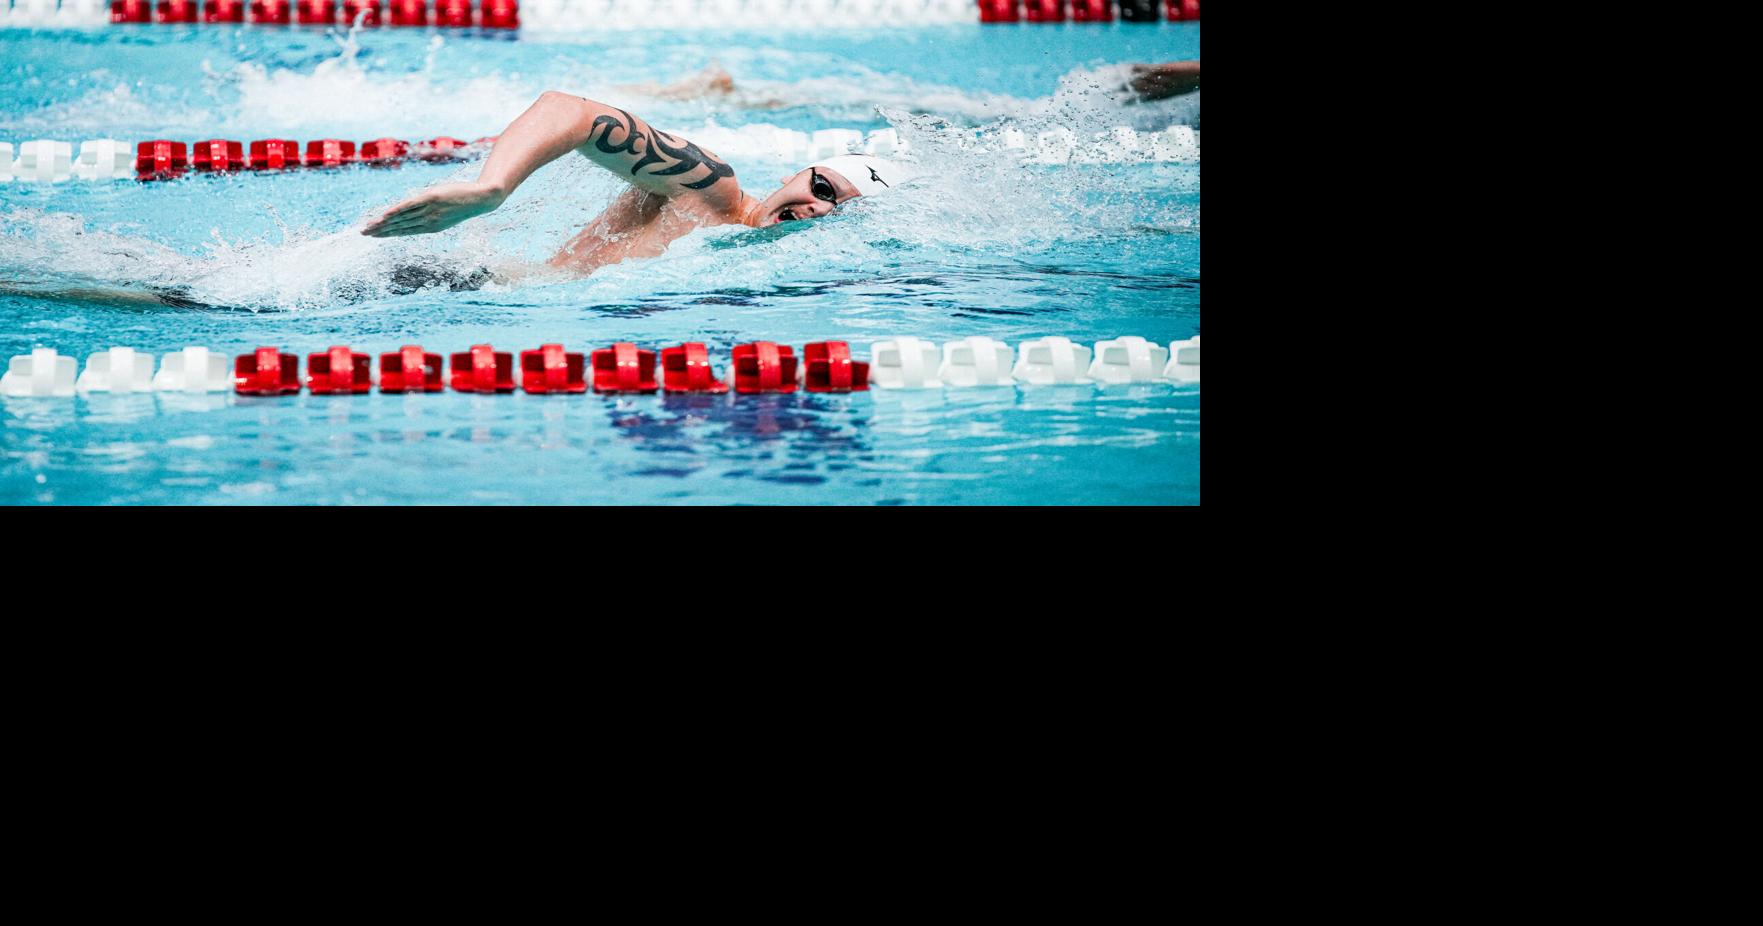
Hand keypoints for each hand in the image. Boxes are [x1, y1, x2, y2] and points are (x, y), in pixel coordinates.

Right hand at [361, 182, 507, 237]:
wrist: (480, 199)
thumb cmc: (463, 204)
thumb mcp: (445, 212)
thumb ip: (428, 214)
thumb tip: (413, 213)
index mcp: (431, 228)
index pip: (405, 231)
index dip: (388, 234)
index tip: (374, 236)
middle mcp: (428, 222)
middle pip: (400, 227)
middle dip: (381, 231)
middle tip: (364, 233)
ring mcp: (429, 211)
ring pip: (402, 218)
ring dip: (383, 223)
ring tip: (368, 226)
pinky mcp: (430, 199)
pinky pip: (409, 206)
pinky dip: (396, 211)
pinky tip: (384, 215)